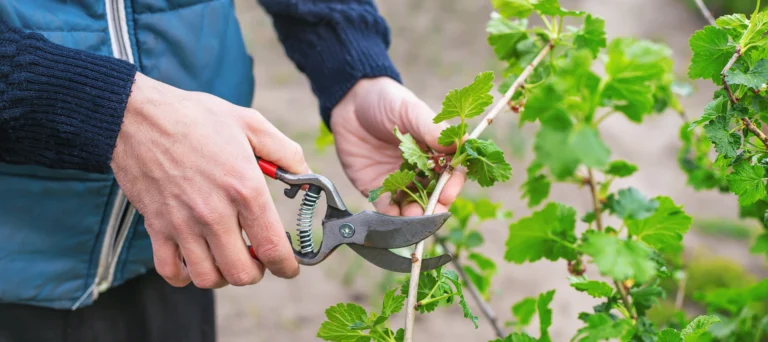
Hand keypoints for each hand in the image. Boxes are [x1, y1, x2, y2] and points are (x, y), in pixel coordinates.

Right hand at [111, 73, 307, 288]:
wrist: (138, 116)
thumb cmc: (196, 117)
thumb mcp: (251, 124)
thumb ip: (286, 152)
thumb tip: (306, 176)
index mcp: (244, 189)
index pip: (272, 247)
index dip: (287, 266)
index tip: (290, 267)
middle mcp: (214, 213)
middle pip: (242, 273)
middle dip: (257, 272)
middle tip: (257, 258)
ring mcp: (182, 224)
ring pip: (208, 278)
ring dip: (223, 275)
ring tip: (228, 257)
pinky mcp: (156, 227)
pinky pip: (171, 271)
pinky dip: (185, 275)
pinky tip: (195, 260)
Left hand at [330, 77, 465, 215]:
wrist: (349, 103)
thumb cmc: (386, 101)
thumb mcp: (410, 110)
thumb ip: (432, 129)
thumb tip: (460, 144)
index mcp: (435, 152)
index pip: (451, 174)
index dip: (452, 185)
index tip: (448, 193)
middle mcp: (420, 170)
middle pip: (434, 196)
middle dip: (435, 208)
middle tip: (433, 213)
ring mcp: (399, 181)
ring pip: (412, 206)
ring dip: (415, 217)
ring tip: (413, 220)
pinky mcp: (377, 188)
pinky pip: (387, 208)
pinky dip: (391, 217)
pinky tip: (393, 219)